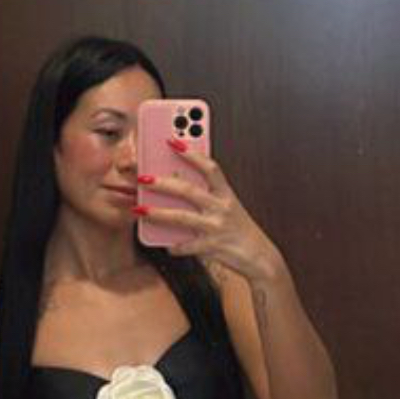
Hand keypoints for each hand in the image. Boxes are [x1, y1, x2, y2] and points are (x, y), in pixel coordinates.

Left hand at [135, 142, 282, 282]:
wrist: (260, 257)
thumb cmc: (239, 229)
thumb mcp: (228, 206)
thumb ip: (207, 194)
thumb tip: (176, 180)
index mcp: (226, 194)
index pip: (209, 168)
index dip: (192, 153)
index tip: (172, 141)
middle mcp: (221, 208)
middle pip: (189, 191)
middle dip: (163, 183)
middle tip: (143, 178)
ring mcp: (216, 227)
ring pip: (182, 218)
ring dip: (158, 213)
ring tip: (139, 209)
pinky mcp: (212, 247)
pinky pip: (187, 246)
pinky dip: (174, 246)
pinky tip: (166, 245)